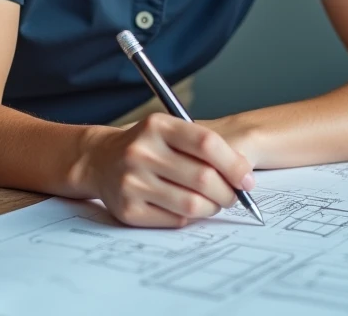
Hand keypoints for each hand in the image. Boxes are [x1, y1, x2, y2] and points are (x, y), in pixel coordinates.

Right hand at [82, 113, 254, 227]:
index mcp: (157, 126)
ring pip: (192, 204)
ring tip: (213, 203)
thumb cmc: (146, 145)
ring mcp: (132, 182)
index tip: (247, 179)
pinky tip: (187, 208)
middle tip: (234, 196)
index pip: (206, 143)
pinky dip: (189, 217)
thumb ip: (203, 145)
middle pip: (203, 178)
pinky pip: (175, 220)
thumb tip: (243, 175)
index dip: (234, 164)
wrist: (100, 160)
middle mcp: (141, 152)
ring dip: (212, 207)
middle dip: (228, 192)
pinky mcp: (128, 210)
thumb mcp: (169, 131)